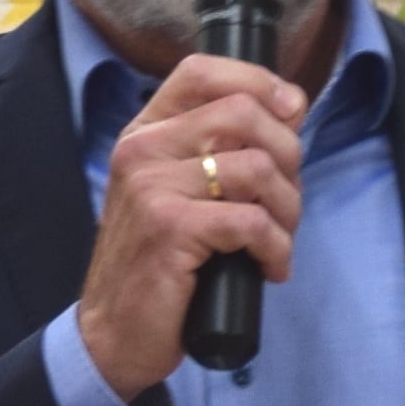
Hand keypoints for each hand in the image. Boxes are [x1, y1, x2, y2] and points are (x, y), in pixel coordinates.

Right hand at [76, 56, 308, 397]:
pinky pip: (253, 220)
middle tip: (284, 201)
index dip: (259, 82)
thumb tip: (289, 110)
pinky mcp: (170, 228)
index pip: (202, 72)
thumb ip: (216, 150)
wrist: (113, 333)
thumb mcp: (176, 193)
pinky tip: (268, 267)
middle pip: (244, 113)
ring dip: (288, 210)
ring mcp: (152, 188)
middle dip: (289, 157)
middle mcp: (142, 151)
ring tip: (278, 240)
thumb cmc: (156, 265)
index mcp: (143, 135)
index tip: (291, 113)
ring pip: (258, 167)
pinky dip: (276, 248)